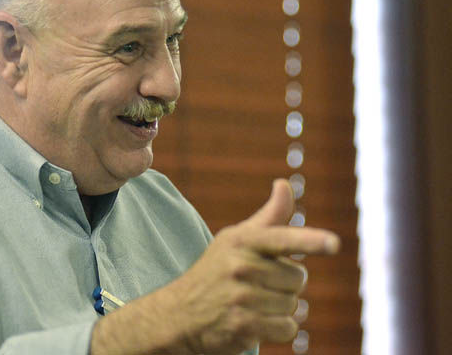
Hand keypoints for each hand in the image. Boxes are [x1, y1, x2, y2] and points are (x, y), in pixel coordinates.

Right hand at [162, 178, 339, 353]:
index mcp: (242, 240)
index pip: (282, 239)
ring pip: (293, 304)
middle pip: (298, 278)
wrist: (179, 313)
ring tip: (251, 303)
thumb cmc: (216, 271)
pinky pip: (286, 328)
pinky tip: (254, 322)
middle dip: (285, 284)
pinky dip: (276, 329)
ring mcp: (240, 297)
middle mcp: (240, 266)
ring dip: (279, 308)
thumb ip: (269, 217)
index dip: (310, 241)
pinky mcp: (242, 326)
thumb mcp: (236, 240)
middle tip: (257, 285)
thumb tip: (284, 184)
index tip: (334, 243)